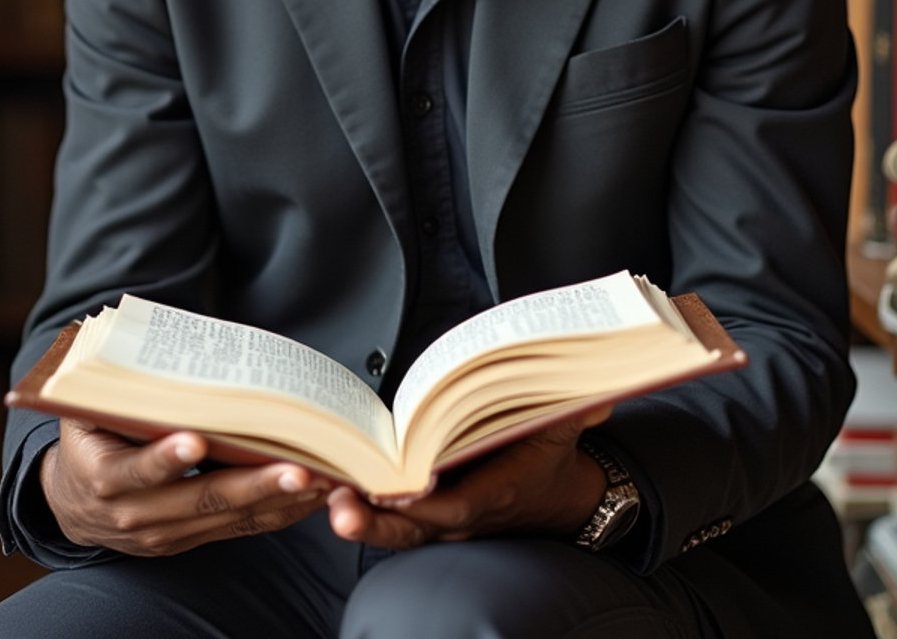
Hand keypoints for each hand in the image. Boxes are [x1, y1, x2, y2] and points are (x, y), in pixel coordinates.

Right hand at [40, 418, 330, 556]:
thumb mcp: (89, 411)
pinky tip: (308, 497)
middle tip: (298, 469)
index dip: (166, 458)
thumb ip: (122, 391)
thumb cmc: (88, 437)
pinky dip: (275, 514)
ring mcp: (163, 534)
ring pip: (226, 519)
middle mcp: (134, 514)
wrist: (69, 501)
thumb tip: (170, 346)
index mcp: (104, 476)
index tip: (197, 440)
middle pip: (199, 500)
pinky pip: (236, 530)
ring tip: (319, 480)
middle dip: (253, 485)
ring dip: (275, 501)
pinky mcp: (186, 541)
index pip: (138, 470)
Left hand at [327, 412, 610, 551]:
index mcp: (501, 492)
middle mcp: (470, 515)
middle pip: (419, 528)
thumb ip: (576, 410)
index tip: (403, 487)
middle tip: (341, 505)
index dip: (431, 500)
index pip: (461, 504)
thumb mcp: (568, 428)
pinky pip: (398, 524)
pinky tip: (333, 495)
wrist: (563, 498)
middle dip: (378, 520)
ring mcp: (450, 522)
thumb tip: (598, 395)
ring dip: (364, 520)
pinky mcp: (436, 519)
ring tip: (329, 501)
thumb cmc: (554, 455)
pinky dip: (367, 513)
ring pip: (401, 531)